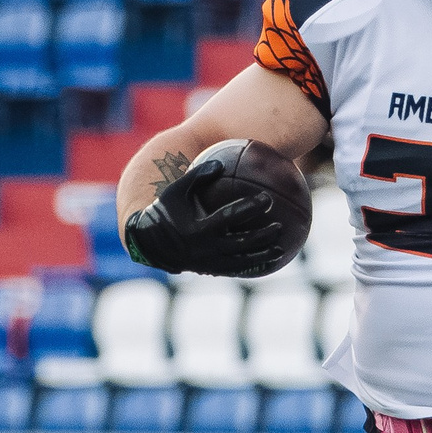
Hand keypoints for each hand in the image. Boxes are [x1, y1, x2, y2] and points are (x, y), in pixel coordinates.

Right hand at [122, 164, 293, 276]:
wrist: (150, 244)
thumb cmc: (165, 211)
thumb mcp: (176, 190)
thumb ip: (198, 176)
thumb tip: (220, 162)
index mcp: (199, 228)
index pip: (230, 217)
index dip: (250, 208)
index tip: (267, 199)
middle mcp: (206, 248)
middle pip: (242, 243)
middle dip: (263, 235)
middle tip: (279, 225)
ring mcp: (209, 263)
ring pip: (242, 261)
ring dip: (263, 255)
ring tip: (281, 248)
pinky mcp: (210, 270)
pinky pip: (236, 269)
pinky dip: (252, 265)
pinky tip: (267, 260)